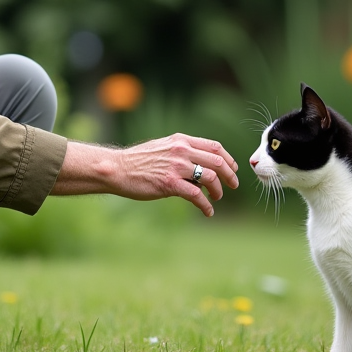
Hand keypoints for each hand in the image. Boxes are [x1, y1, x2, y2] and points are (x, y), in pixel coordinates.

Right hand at [52, 134, 238, 216]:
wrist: (117, 168)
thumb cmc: (138, 161)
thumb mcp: (162, 148)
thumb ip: (182, 152)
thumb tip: (200, 167)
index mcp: (181, 140)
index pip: (214, 147)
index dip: (228, 159)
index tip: (233, 169)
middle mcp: (181, 150)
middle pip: (218, 161)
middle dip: (230, 175)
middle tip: (233, 186)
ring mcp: (176, 167)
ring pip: (211, 177)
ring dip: (218, 190)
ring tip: (216, 198)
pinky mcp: (170, 183)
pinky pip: (197, 195)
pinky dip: (206, 205)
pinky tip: (207, 211)